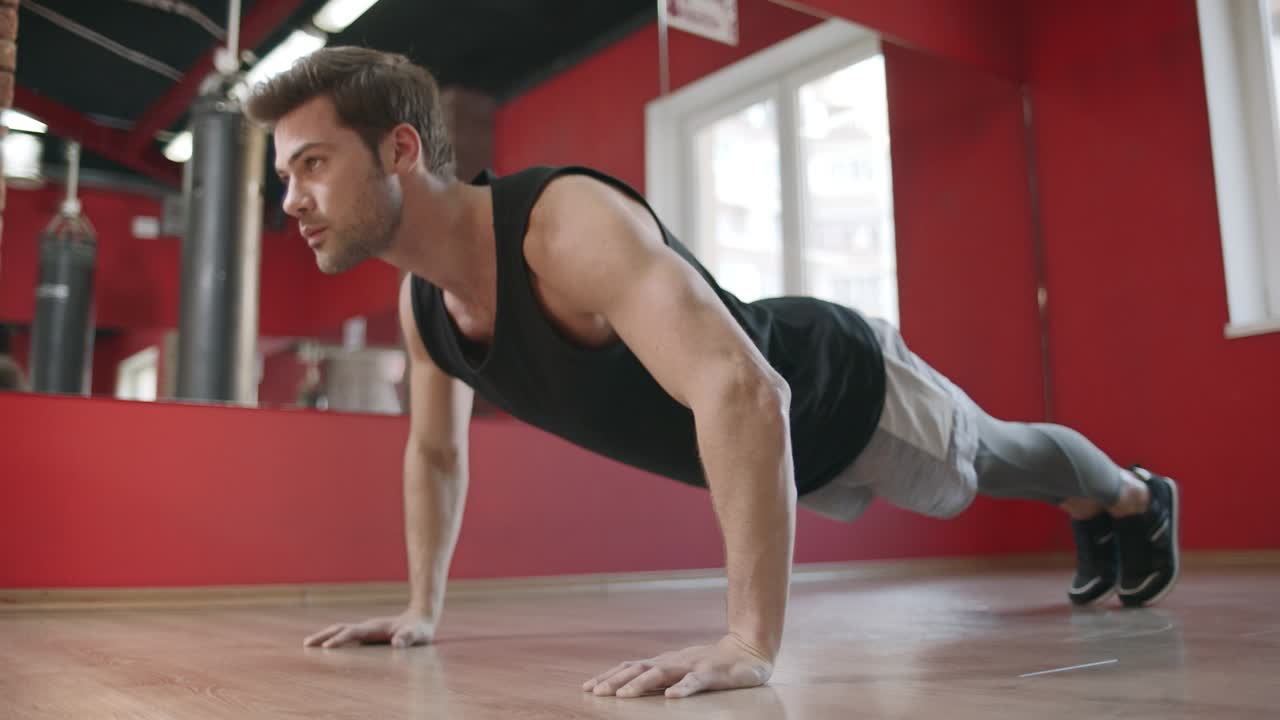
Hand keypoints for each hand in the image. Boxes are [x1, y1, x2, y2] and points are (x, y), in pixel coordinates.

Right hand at [302, 609, 434, 648]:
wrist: (421, 618)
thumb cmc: (419, 629)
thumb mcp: (418, 635)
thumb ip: (409, 638)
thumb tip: (397, 643)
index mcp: (375, 627)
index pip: (353, 633)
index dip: (340, 639)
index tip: (326, 647)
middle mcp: (367, 627)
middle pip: (340, 628)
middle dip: (323, 635)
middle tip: (306, 644)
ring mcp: (366, 630)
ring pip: (341, 630)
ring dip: (325, 636)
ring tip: (308, 644)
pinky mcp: (367, 634)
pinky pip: (346, 636)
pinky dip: (334, 639)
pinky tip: (326, 647)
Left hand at [582, 633, 772, 698]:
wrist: (749, 649)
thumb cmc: (711, 663)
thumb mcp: (681, 668)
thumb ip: (660, 676)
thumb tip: (630, 687)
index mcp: (665, 662)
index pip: (631, 667)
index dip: (609, 676)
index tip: (587, 687)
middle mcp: (673, 662)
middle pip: (638, 669)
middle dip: (615, 681)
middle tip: (595, 692)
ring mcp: (691, 666)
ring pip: (661, 674)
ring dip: (640, 684)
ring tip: (623, 696)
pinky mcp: (711, 674)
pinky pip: (695, 682)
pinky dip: (682, 689)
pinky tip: (671, 698)